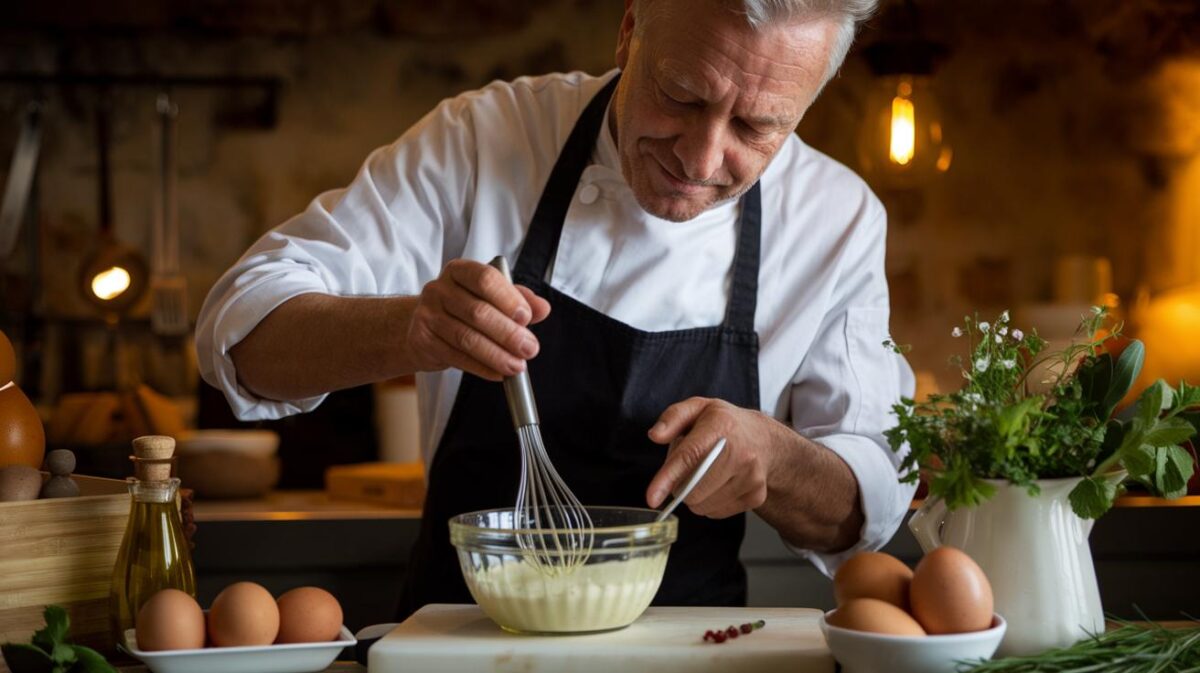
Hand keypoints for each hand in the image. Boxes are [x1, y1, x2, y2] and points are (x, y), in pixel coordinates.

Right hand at [407, 259, 550, 380]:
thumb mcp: (491, 297)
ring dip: (496, 355)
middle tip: (530, 349)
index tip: (526, 318)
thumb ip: (519, 300)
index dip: (508, 299)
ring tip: (517, 366)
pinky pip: (456, 357)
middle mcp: (439, 289)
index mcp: (459, 271)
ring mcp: (427, 315)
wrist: (424, 326)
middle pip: (477, 312)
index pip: (485, 279)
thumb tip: (543, 308)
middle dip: (508, 334)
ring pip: (466, 338)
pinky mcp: (422, 340)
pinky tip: (498, 373)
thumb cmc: (463, 308)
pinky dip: (481, 368)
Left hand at [645, 397, 782, 518]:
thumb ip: (673, 417)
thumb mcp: (698, 408)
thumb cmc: (725, 424)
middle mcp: (742, 452)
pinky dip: (710, 503)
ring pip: (704, 505)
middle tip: (687, 471)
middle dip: (680, 487)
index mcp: (723, 426)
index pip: (691, 455)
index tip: (652, 497)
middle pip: (696, 489)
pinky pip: (717, 512)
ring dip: (695, 496)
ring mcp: (752, 477)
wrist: (764, 439)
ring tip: (705, 475)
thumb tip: (655, 435)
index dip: (668, 478)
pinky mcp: (756, 496)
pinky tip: (718, 485)